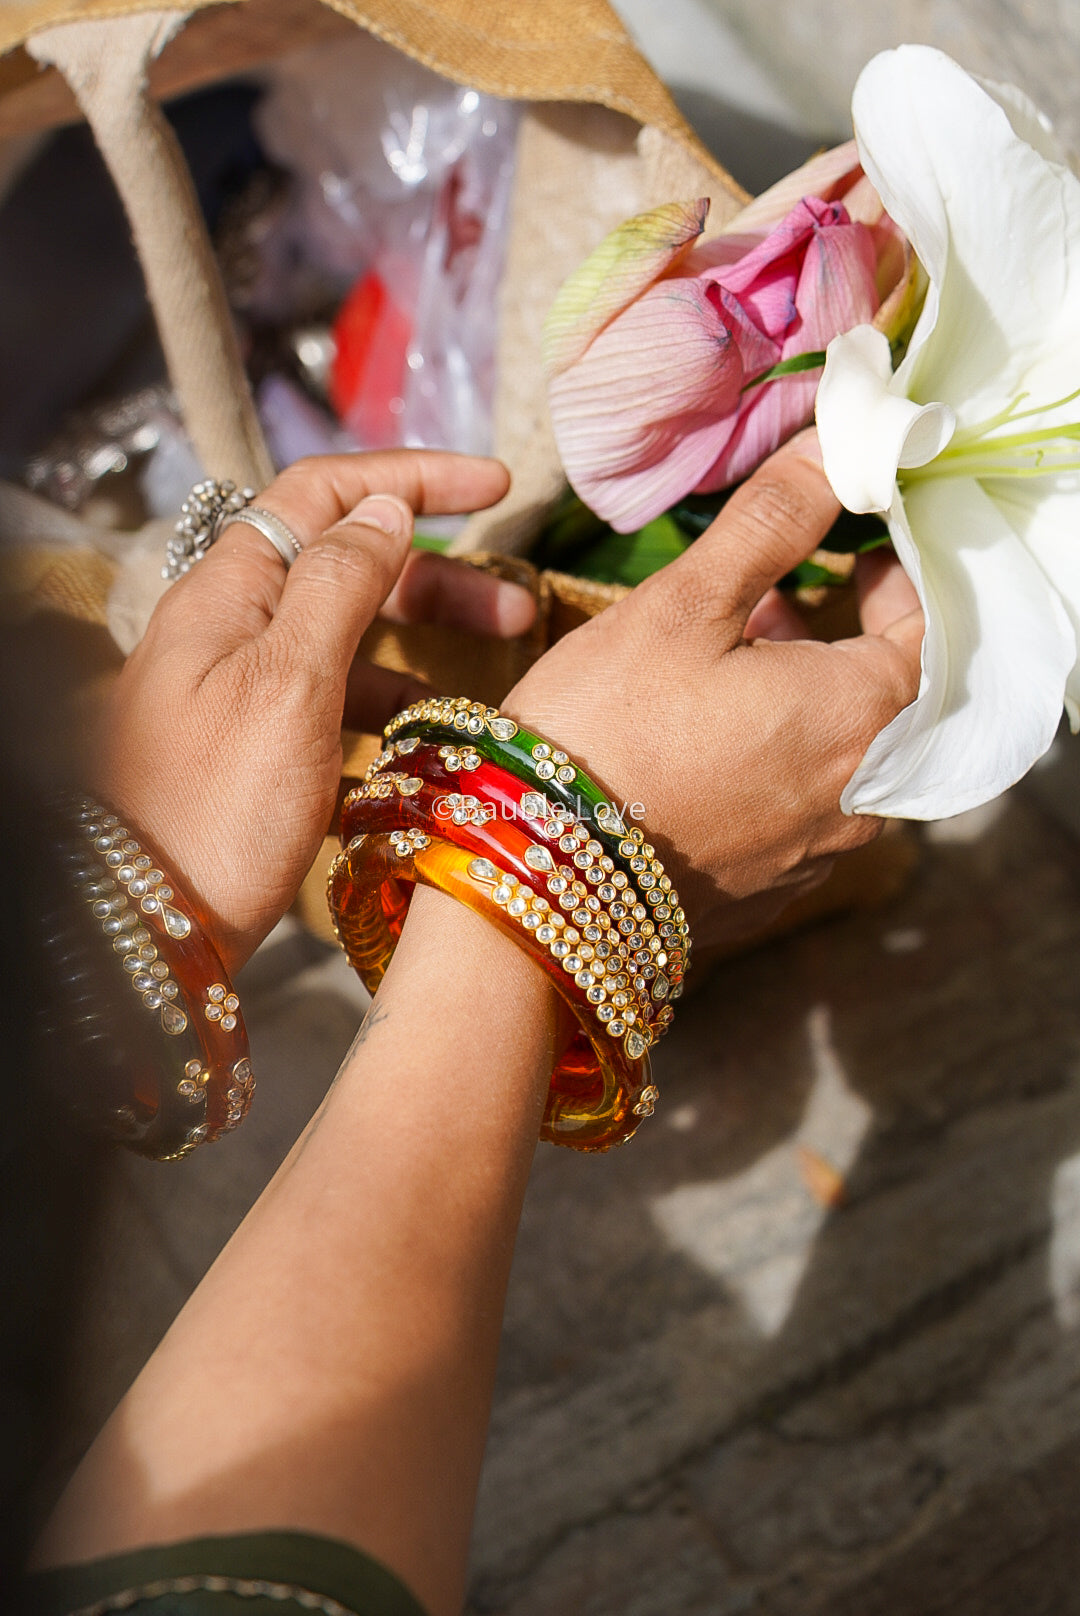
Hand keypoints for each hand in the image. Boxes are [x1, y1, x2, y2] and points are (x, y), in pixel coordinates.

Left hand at [98, 450, 522, 971]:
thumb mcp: (289, 683)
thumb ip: (339, 585)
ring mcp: (240, 692)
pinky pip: (335, 709)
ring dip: (421, 654)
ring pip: (347, 643)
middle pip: (345, 566)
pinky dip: (389, 716)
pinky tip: (428, 753)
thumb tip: (384, 509)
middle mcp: (231, 629)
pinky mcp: (254, 752)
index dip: (413, 478)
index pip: (324, 494)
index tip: (496, 486)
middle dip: (436, 577)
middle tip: (516, 610)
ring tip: (486, 696)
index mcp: (229, 591)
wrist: (146, 931)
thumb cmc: (212, 810)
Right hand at [503, 430, 922, 952]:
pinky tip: (716, 744)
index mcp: (858, 717)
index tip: (866, 546)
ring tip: (741, 658)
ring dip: (813, 701)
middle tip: (793, 593)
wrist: (535, 873)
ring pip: (846, 761)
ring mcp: (813, 855)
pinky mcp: (765, 891)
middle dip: (851, 638)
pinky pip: (801, 814)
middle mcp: (859, 798)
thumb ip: (773, 522)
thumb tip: (836, 448)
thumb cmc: (608, 727)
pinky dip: (781, 763)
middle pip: (891, 703)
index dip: (903, 580)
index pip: (929, 634)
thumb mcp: (685, 603)